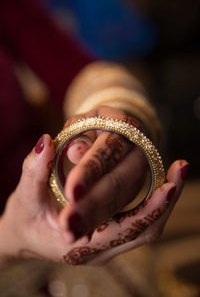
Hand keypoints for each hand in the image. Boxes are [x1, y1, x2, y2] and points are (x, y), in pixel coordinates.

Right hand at [0, 107, 188, 264]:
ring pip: (146, 229)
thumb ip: (35, 170)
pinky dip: (153, 204)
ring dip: (163, 203)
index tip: (170, 186)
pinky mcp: (109, 234)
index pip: (121, 231)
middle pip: (144, 232)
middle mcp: (97, 251)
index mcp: (76, 246)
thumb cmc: (23, 218)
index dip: (148, 209)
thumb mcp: (24, 196)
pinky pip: (139, 223)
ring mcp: (106, 245)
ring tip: (178, 172)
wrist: (23, 235)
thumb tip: (46, 142)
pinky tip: (164, 181)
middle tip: (181, 170)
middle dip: (164, 203)